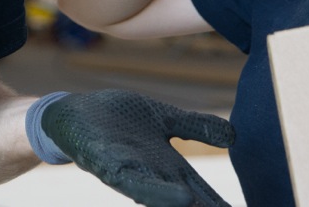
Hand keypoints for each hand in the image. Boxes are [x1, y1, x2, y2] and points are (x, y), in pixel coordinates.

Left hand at [39, 90, 234, 206]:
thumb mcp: (165, 118)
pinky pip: (136, 183)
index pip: (202, 192)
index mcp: (168, 167)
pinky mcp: (110, 166)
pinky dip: (159, 193)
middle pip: (188, 203)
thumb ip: (196, 127)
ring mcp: (132, 173)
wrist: (73, 112)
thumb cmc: (118, 118)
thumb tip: (234, 135)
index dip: (221, 205)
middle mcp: (153, 176)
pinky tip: (182, 199)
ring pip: (164, 199)